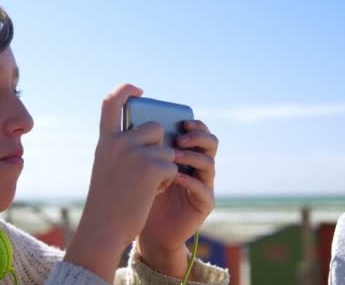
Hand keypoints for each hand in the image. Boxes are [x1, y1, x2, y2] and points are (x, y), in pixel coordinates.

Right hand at [64, 84, 178, 281]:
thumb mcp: (106, 167)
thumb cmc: (107, 202)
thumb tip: (152, 133)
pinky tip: (150, 193)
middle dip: (159, 146)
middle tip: (146, 170)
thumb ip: (121, 148)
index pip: (111, 102)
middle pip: (154, 128)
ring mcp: (135, 153)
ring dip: (163, 167)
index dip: (125, 90)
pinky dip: (166, 181)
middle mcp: (118, 142)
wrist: (103, 229)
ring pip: (167, 149)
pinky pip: (172, 166)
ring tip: (146, 186)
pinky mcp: (151, 168)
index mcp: (105, 141)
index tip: (138, 90)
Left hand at [137, 120, 217, 277]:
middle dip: (198, 137)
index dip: (195, 124)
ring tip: (173, 157)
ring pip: (209, 164)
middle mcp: (198, 167)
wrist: (139, 226)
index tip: (183, 121)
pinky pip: (204, 189)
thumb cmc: (136, 191)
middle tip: (180, 139)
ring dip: (192, 157)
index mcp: (184, 153)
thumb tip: (134, 119)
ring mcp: (203, 185)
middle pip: (211, 143)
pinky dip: (190, 181)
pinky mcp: (203, 204)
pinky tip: (175, 177)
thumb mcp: (137, 164)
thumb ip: (141, 144)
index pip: (198, 132)